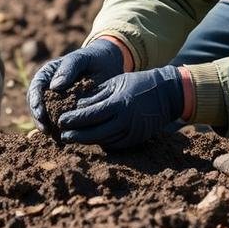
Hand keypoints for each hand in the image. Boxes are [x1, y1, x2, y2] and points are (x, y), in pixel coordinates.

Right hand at [27, 39, 123, 133]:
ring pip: (45, 115)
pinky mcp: (66, 110)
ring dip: (47, 126)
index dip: (35, 101)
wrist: (107, 65)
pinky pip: (58, 121)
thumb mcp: (81, 59)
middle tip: (45, 129)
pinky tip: (63, 139)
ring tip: (54, 137)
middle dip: (38, 118)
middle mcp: (48, 88)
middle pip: (36, 105)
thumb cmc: (92, 59)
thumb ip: (68, 68)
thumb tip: (54, 87)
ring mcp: (56, 100)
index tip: (40, 113)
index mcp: (48, 73)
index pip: (35, 88)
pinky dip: (59, 130)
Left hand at [57, 66, 183, 148]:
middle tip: (63, 136)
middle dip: (77, 135)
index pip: (91, 115)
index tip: (61, 121)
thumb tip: (76, 106)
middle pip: (95, 133)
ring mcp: (132, 132)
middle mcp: (125, 121)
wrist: (167, 94)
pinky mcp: (136, 140)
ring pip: (104, 140)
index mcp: (119, 103)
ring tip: (73, 138)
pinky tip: (91, 139)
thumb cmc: (138, 84)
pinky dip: (101, 141)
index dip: (74, 120)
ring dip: (87, 140)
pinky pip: (114, 144)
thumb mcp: (115, 83)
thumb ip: (95, 95)